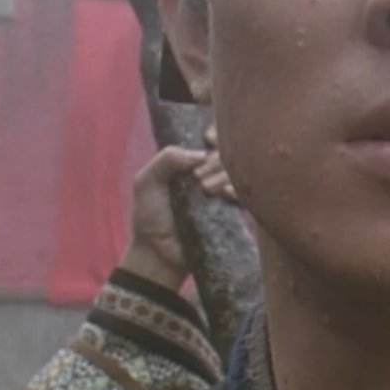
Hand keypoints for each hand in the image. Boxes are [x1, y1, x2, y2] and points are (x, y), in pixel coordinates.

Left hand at [117, 135, 233, 289]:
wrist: (158, 253)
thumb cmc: (150, 217)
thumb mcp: (146, 182)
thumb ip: (166, 159)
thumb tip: (201, 154)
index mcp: (188, 166)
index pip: (210, 143)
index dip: (215, 136)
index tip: (209, 140)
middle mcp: (207, 177)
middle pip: (225, 156)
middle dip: (214, 163)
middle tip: (199, 179)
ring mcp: (220, 195)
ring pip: (235, 174)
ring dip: (223, 177)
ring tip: (207, 191)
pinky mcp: (231, 213)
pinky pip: (243, 196)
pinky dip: (236, 191)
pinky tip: (226, 196)